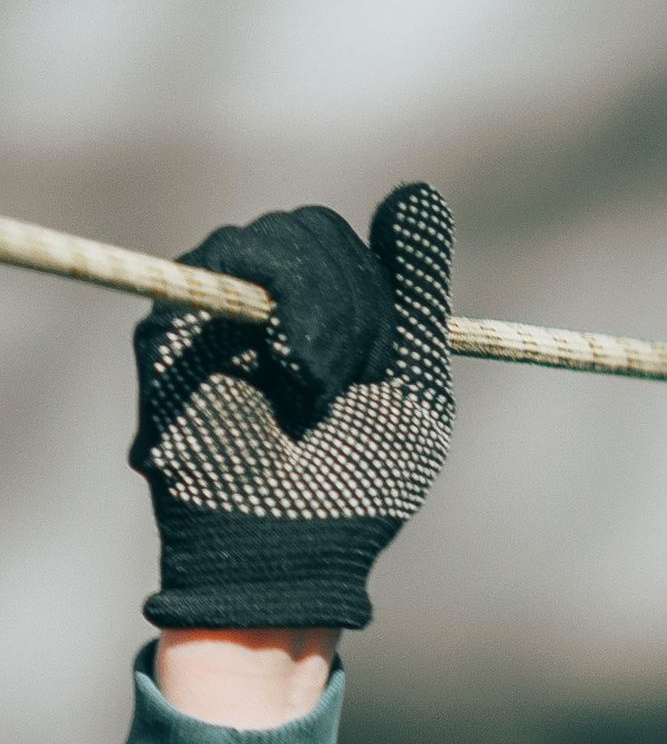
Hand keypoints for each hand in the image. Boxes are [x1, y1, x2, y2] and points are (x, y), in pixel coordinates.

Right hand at [131, 183, 453, 633]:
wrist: (303, 552)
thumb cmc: (361, 483)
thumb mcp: (416, 376)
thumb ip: (417, 287)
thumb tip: (416, 191)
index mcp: (317, 312)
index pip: (344, 242)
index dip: (379, 288)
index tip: (389, 358)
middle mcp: (260, 303)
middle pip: (312, 228)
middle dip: (355, 303)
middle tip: (351, 383)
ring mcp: (212, 310)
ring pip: (274, 238)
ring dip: (324, 310)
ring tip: (320, 387)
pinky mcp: (171, 328)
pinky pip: (226, 262)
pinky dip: (282, 308)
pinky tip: (294, 368)